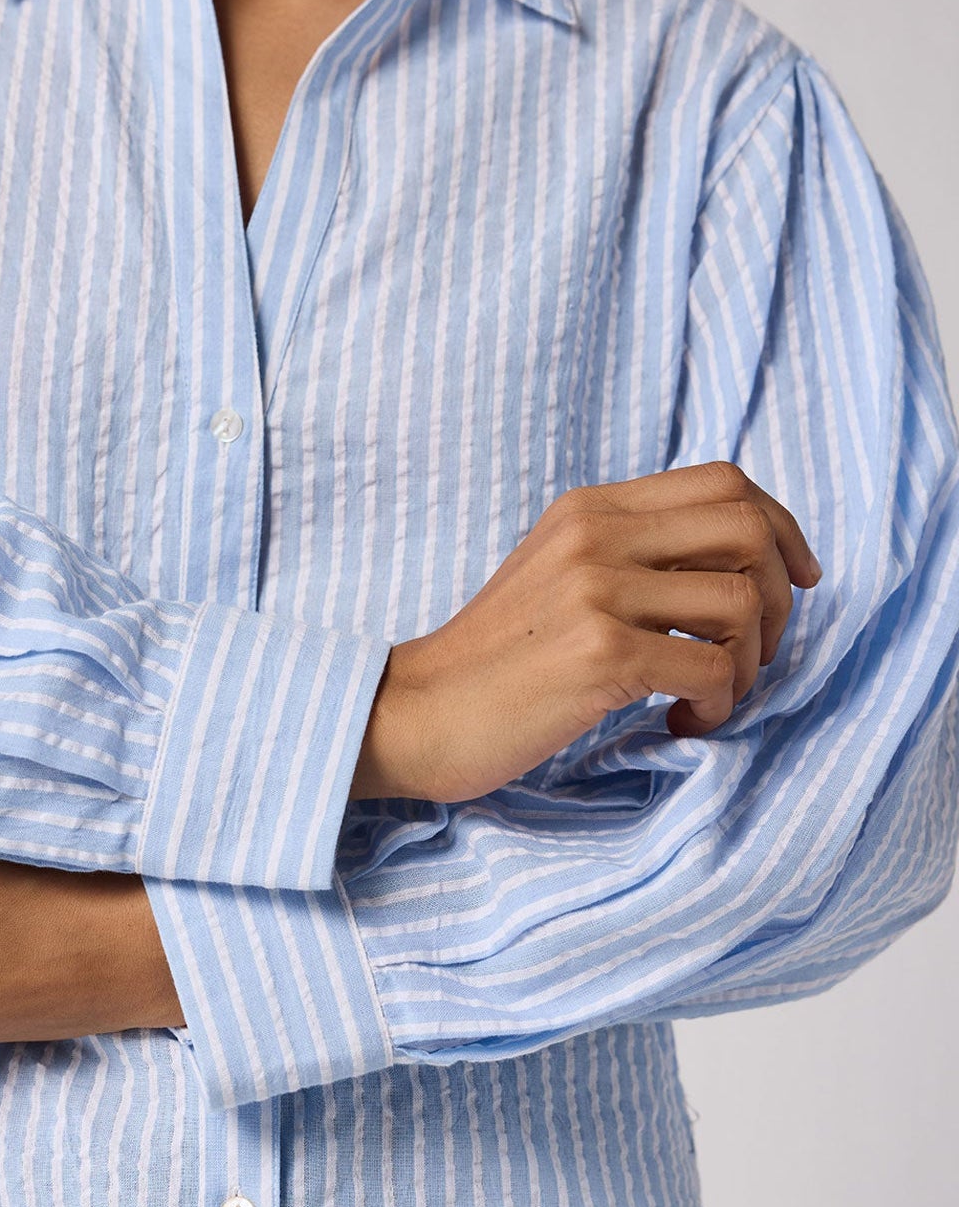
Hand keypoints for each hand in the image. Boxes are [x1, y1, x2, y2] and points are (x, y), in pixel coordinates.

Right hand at [350, 459, 822, 801]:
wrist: (412, 714)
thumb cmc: (489, 665)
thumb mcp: (554, 576)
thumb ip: (624, 555)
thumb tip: (726, 568)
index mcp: (589, 508)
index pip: (725, 482)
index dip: (781, 529)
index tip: (793, 582)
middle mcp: (596, 535)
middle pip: (748, 529)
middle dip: (778, 599)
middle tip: (753, 655)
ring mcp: (597, 590)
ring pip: (740, 602)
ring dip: (749, 663)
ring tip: (709, 697)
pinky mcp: (599, 653)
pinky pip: (712, 668)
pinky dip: (717, 704)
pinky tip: (681, 723)